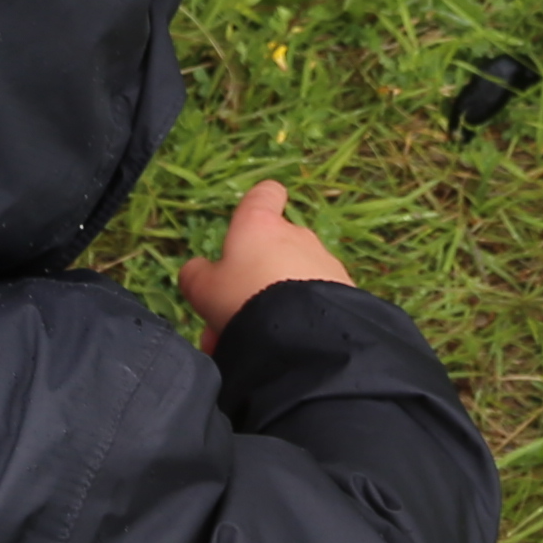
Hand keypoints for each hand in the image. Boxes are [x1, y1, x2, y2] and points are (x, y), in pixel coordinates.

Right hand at [177, 179, 351, 340]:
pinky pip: (314, 302)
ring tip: (254, 343)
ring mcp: (324, 264)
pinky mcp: (345, 292)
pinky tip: (282, 348)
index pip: (265, 194)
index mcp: (260, 225)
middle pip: (275, 248)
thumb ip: (197, 275)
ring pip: (292, 280)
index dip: (259, 203)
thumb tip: (199, 269)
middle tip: (233, 318)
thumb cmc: (245, 300)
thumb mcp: (203, 289)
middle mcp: (297, 236)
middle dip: (253, 282)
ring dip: (273, 306)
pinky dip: (297, 320)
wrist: (304, 337)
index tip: (253, 220)